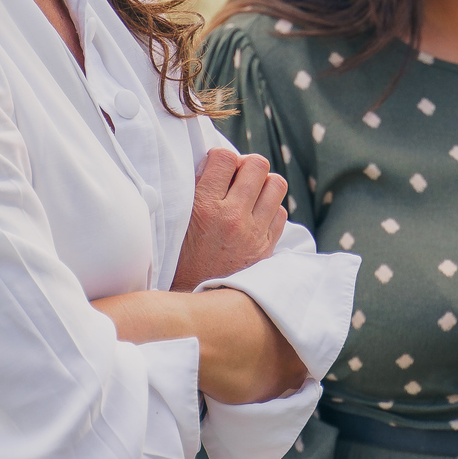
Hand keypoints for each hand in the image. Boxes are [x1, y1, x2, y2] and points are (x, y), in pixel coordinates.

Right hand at [172, 146, 288, 291]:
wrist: (190, 302)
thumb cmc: (177, 258)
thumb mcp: (176, 220)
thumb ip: (195, 189)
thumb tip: (214, 162)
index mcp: (204, 206)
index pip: (225, 156)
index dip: (221, 158)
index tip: (217, 168)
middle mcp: (232, 217)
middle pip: (257, 164)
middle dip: (247, 166)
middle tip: (237, 179)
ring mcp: (252, 233)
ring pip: (276, 184)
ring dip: (263, 185)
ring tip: (250, 195)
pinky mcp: (265, 248)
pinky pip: (280, 213)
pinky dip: (270, 210)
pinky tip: (255, 217)